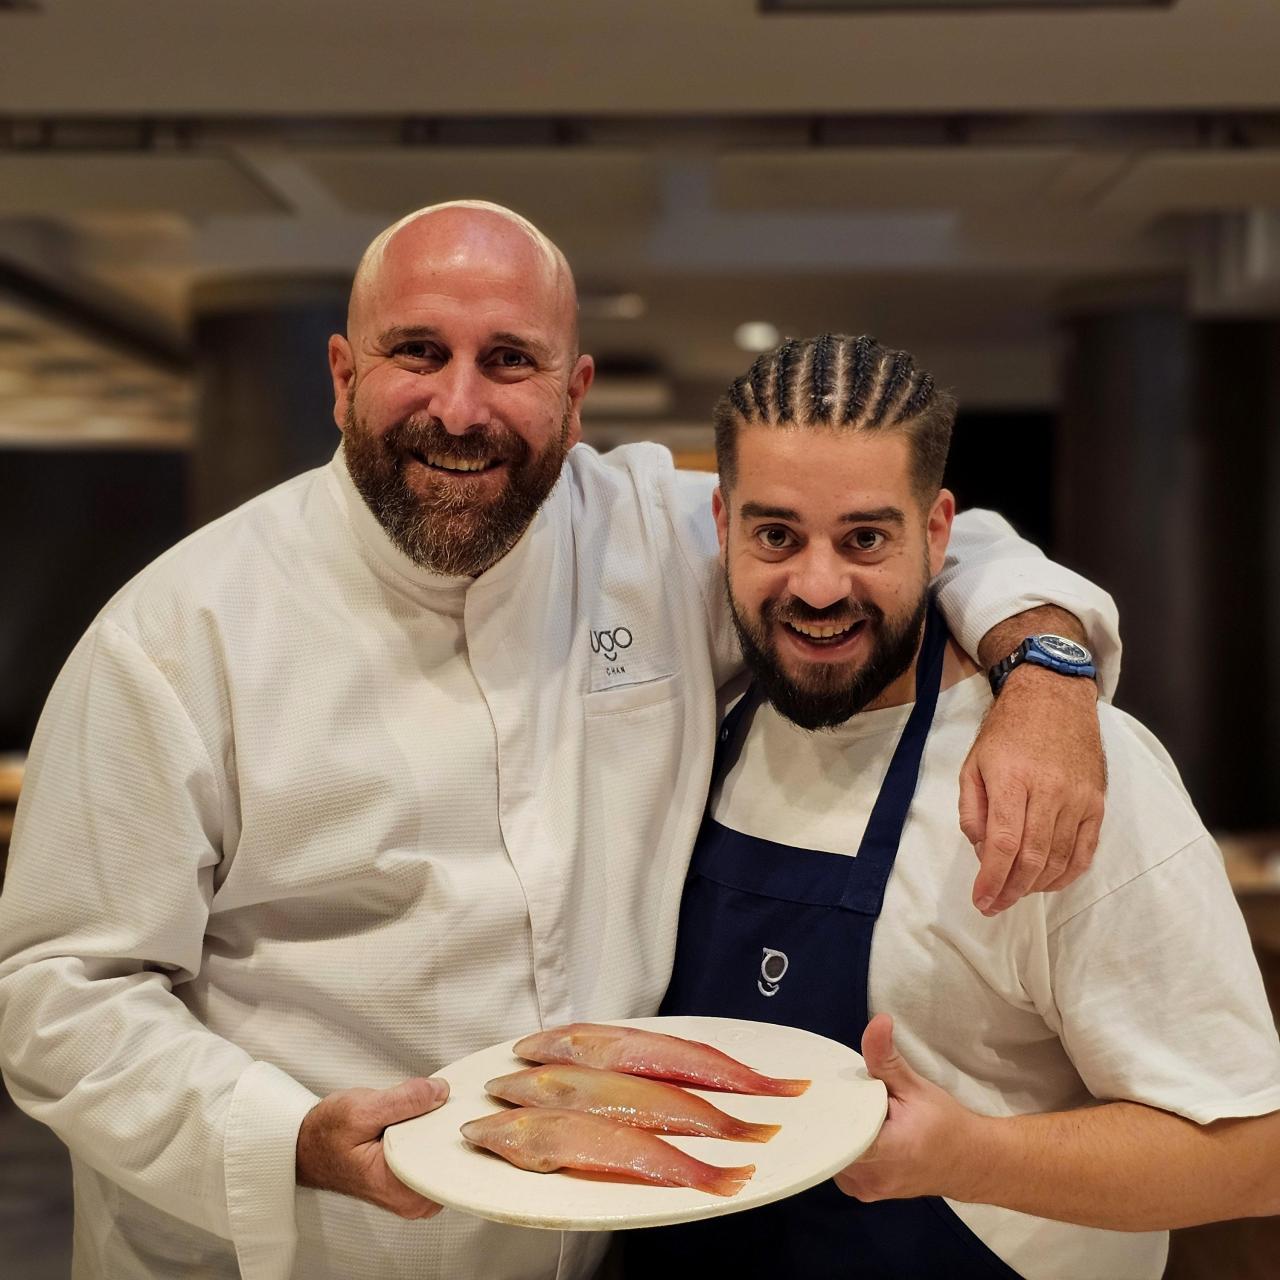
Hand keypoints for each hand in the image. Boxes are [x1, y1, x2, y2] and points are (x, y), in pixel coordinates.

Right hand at [296, 1077, 449, 1218]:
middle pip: (451, 1159)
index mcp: (399, 1188)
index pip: (448, 1161)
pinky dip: (431, 1135)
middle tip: (436, 1101)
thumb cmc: (326, 1135)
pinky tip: (422, 1119)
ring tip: (426, 1109)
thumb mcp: (362, 1109)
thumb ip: (405, 1100)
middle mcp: (411, 1200)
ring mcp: (413, 1194)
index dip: (452, 1128)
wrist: (306, 1146)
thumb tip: (440, 1091)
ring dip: (438, 1130)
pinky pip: (434, 1157)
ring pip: (444, 1156)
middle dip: (446, 1127)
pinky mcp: (412, 1183)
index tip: (450, 1104)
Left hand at [834, 1015, 983, 1203]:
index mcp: (887, 1151)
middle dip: (827, 1116)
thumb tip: (878, 1020)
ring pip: (832, 1157)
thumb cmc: (945, 1124)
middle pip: (830, 1144)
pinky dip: (841, 1146)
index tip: (813, 1090)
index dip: (823, 1112)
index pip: (838, 1136)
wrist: (969, 1162)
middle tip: (820, 1089)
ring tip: (836, 1106)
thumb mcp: (916, 1087)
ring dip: (834, 1132)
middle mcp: (871, 1178)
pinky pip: (840, 1167)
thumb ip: (887, 1059)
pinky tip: (845, 1126)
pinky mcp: (865, 1193)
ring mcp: (866, 1190)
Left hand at [958, 665, 1104, 914]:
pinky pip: (1086, 850)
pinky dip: (1068, 874)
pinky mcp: (1097, 802)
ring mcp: (1079, 798)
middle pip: (1033, 857)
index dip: (993, 879)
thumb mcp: (973, 763)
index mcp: (1013, 779)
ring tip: (1015, 893)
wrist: (1054, 697)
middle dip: (1011, 890)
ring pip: (1060, 859)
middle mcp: (1050, 791)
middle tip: (994, 905)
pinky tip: (1049, 882)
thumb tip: (983, 852)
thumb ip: (973, 809)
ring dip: (1036, 885)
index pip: (1004, 843)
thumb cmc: (1007, 731)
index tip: (981, 900)